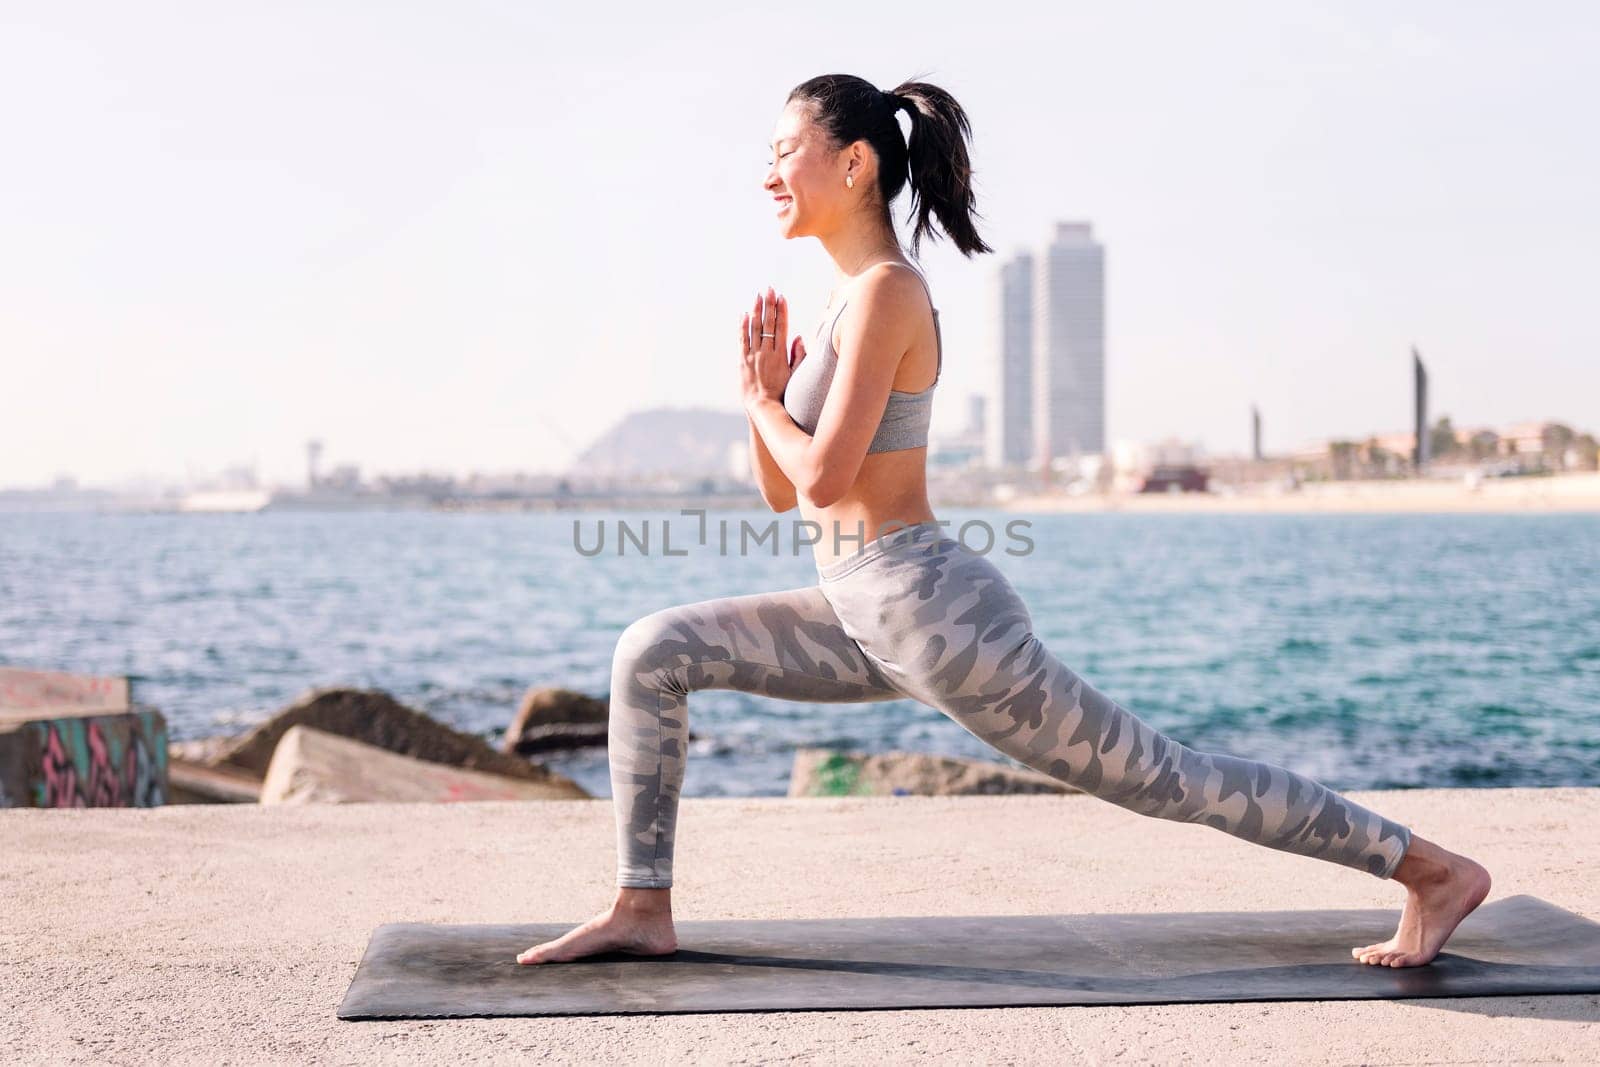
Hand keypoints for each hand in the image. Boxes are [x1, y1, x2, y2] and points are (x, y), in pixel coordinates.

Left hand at [739, 287, 805, 409]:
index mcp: (781, 355)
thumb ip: (798, 356)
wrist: (763, 406)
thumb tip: (799, 337)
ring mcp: (753, 356)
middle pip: (768, 323)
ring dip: (756, 310)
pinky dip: (743, 327)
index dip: (782, 311)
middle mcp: (766, 352)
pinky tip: (744, 315)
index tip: (782, 297)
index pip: (781, 327)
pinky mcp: (743, 361)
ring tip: (758, 296)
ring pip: (754, 328)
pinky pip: (742, 340)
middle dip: (769, 304)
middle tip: (769, 289)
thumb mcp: (795, 375)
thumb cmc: (782, 393)